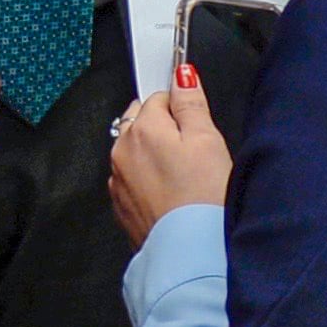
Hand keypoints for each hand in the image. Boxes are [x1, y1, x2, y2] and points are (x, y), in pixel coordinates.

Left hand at [109, 73, 234, 244]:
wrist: (191, 251)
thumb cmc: (203, 199)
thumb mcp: (207, 140)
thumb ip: (191, 103)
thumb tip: (182, 76)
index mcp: (142, 129)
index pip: (158, 97)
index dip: (181, 107)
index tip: (196, 121)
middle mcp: (122, 151)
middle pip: (141, 121)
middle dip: (164, 127)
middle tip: (195, 150)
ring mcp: (118, 180)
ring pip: (135, 152)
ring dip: (154, 155)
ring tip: (186, 175)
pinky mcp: (122, 205)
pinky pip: (133, 179)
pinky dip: (148, 180)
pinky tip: (172, 193)